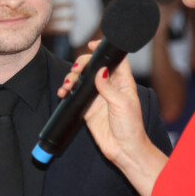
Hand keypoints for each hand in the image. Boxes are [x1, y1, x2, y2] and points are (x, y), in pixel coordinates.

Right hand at [57, 42, 146, 166]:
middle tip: (76, 70)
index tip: (92, 45)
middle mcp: (109, 86)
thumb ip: (109, 88)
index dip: (103, 50)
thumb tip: (99, 71)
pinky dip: (67, 90)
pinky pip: (74, 94)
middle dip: (82, 64)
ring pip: (81, 78)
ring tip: (67, 84)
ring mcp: (97, 96)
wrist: (124, 150)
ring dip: (72, 77)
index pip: (114, 59)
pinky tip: (63, 92)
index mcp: (123, 82)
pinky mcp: (87, 107)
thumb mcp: (122, 105)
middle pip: (93, 66)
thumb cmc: (131, 128)